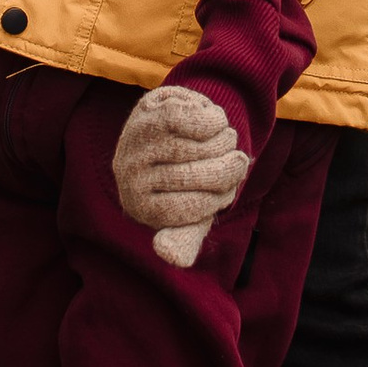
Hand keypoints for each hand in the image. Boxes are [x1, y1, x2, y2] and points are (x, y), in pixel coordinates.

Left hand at [113, 81, 250, 268]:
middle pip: (193, 176)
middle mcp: (129, 174)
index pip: (194, 208)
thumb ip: (184, 238)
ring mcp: (136, 140)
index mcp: (139, 205)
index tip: (222, 193)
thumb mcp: (191, 215)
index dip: (219, 199)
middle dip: (227, 170)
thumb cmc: (189, 181)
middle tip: (238, 163)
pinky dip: (215, 120)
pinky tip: (216, 121)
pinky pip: (191, 119)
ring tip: (227, 141)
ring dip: (225, 142)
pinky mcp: (148, 109)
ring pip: (195, 147)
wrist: (181, 127)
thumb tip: (168, 256)